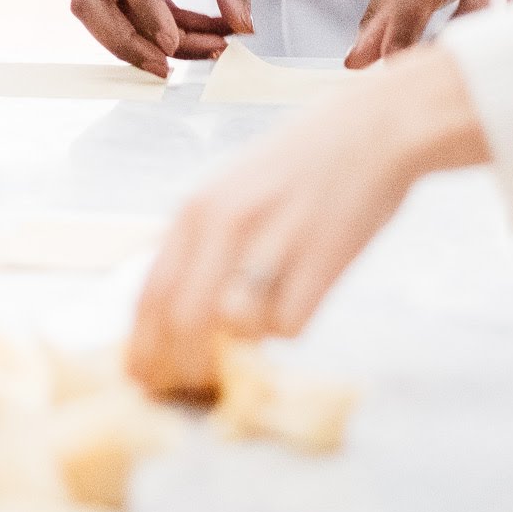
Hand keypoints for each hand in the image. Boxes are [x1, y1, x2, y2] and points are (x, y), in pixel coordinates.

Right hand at [74, 0, 252, 76]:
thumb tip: (242, 25)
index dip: (147, 11)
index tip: (173, 44)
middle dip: (124, 43)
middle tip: (168, 70)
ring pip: (97, 11)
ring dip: (142, 41)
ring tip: (203, 49)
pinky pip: (120, 9)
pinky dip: (154, 28)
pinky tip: (196, 33)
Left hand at [127, 43, 485, 395]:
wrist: (371, 129)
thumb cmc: (297, 163)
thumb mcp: (230, 190)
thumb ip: (200, 243)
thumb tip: (170, 312)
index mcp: (197, 206)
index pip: (151, 292)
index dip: (141, 346)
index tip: (141, 379)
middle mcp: (226, 222)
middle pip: (184, 321)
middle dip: (186, 364)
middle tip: (200, 381)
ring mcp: (274, 239)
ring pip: (238, 327)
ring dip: (249, 337)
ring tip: (268, 309)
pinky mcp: (323, 259)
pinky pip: (290, 326)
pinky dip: (291, 326)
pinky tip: (303, 297)